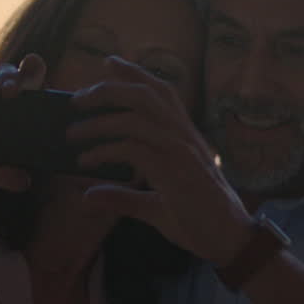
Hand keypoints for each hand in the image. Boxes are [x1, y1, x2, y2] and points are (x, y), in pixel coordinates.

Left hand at [67, 57, 254, 265]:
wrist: (229, 241)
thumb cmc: (199, 222)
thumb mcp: (154, 208)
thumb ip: (123, 198)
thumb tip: (88, 196)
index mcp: (185, 137)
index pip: (160, 92)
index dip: (134, 73)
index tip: (109, 62)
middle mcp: (184, 136)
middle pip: (145, 94)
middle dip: (108, 89)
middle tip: (77, 99)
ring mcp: (181, 151)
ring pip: (136, 117)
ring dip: (99, 121)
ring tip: (74, 133)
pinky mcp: (175, 169)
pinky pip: (133, 148)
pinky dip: (105, 151)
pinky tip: (87, 161)